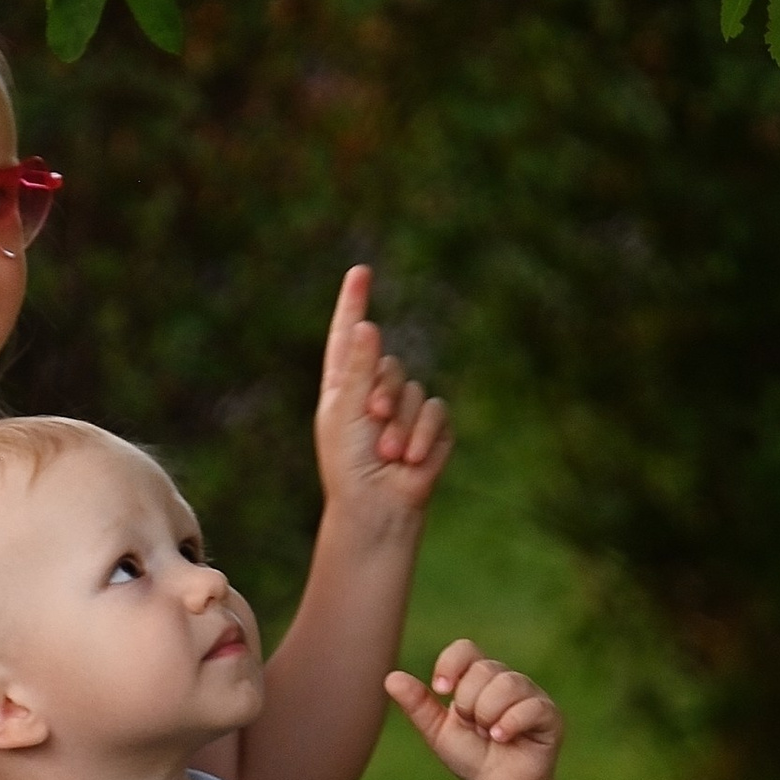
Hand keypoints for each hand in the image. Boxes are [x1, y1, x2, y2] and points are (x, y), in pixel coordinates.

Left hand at [313, 265, 452, 532]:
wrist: (375, 507)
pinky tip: (410, 460)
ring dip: (401, 425)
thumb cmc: (348, 465)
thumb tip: (367, 324)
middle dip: (384, 393)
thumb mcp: (346, 413)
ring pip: (415, 390)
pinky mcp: (432, 429)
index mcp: (344, 385)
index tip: (360, 271)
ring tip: (387, 454)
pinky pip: (436, 412)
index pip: (348, 336)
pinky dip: (423, 435)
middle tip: (374, 421)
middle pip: (390, 364)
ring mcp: (406, 410)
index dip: (354, 303)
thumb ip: (359, 369)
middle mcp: (375, 391)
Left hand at [385, 640, 563, 779]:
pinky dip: (510, 723)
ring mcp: (531, 696)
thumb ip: (418, 706)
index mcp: (478, 679)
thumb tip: (390, 677)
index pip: (466, 649)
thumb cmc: (470, 758)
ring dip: (488, 714)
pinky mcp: (549, 716)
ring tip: (490, 736)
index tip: (440, 689)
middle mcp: (506, 681)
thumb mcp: (438, 733)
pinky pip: (531, 706)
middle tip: (474, 727)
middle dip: (469, 702)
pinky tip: (501, 738)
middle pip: (484, 669)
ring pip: (507, 684)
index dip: (451, 663)